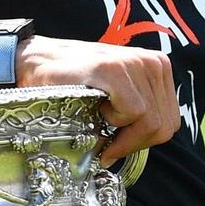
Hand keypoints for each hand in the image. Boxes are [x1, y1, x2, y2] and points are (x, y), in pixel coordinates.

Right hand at [18, 36, 180, 164]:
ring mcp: (136, 63)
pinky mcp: (116, 69)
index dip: (143, 141)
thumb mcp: (120, 95)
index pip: (170, 123)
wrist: (34, 65)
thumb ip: (142, 113)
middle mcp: (154, 62)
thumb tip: (151, 142)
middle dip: (133, 143)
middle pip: (163, 127)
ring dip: (120, 132)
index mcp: (160, 68)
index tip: (118, 144)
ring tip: (99, 116)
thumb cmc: (75, 85)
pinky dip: (112, 121)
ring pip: (150, 123)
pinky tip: (95, 107)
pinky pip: (133, 113)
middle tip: (107, 142)